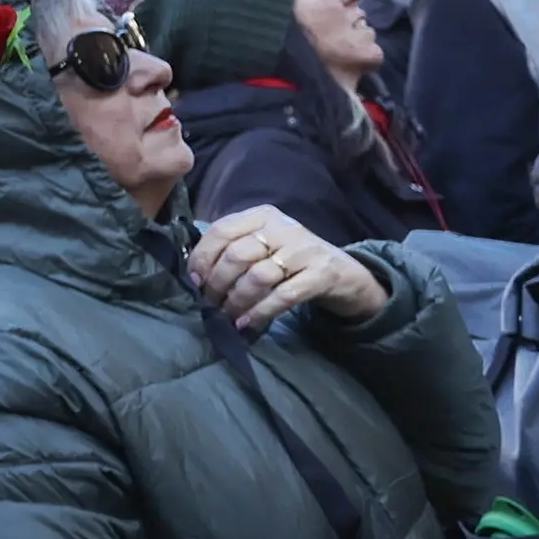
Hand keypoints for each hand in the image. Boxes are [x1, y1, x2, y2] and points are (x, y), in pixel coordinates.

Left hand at [185, 205, 385, 332]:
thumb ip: (234, 249)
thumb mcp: (264, 244)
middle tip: (210, 303)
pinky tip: (246, 322)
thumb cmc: (292, 259)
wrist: (345, 273)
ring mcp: (305, 250)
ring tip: (226, 315)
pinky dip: (260, 311)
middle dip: (217, 283)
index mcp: (263, 216)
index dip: (202, 257)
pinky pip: (283, 296)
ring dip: (236, 300)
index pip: (222, 230)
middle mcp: (284, 228)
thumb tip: (194, 273)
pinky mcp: (321, 274)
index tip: (194, 280)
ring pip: (258, 277)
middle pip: (237, 255)